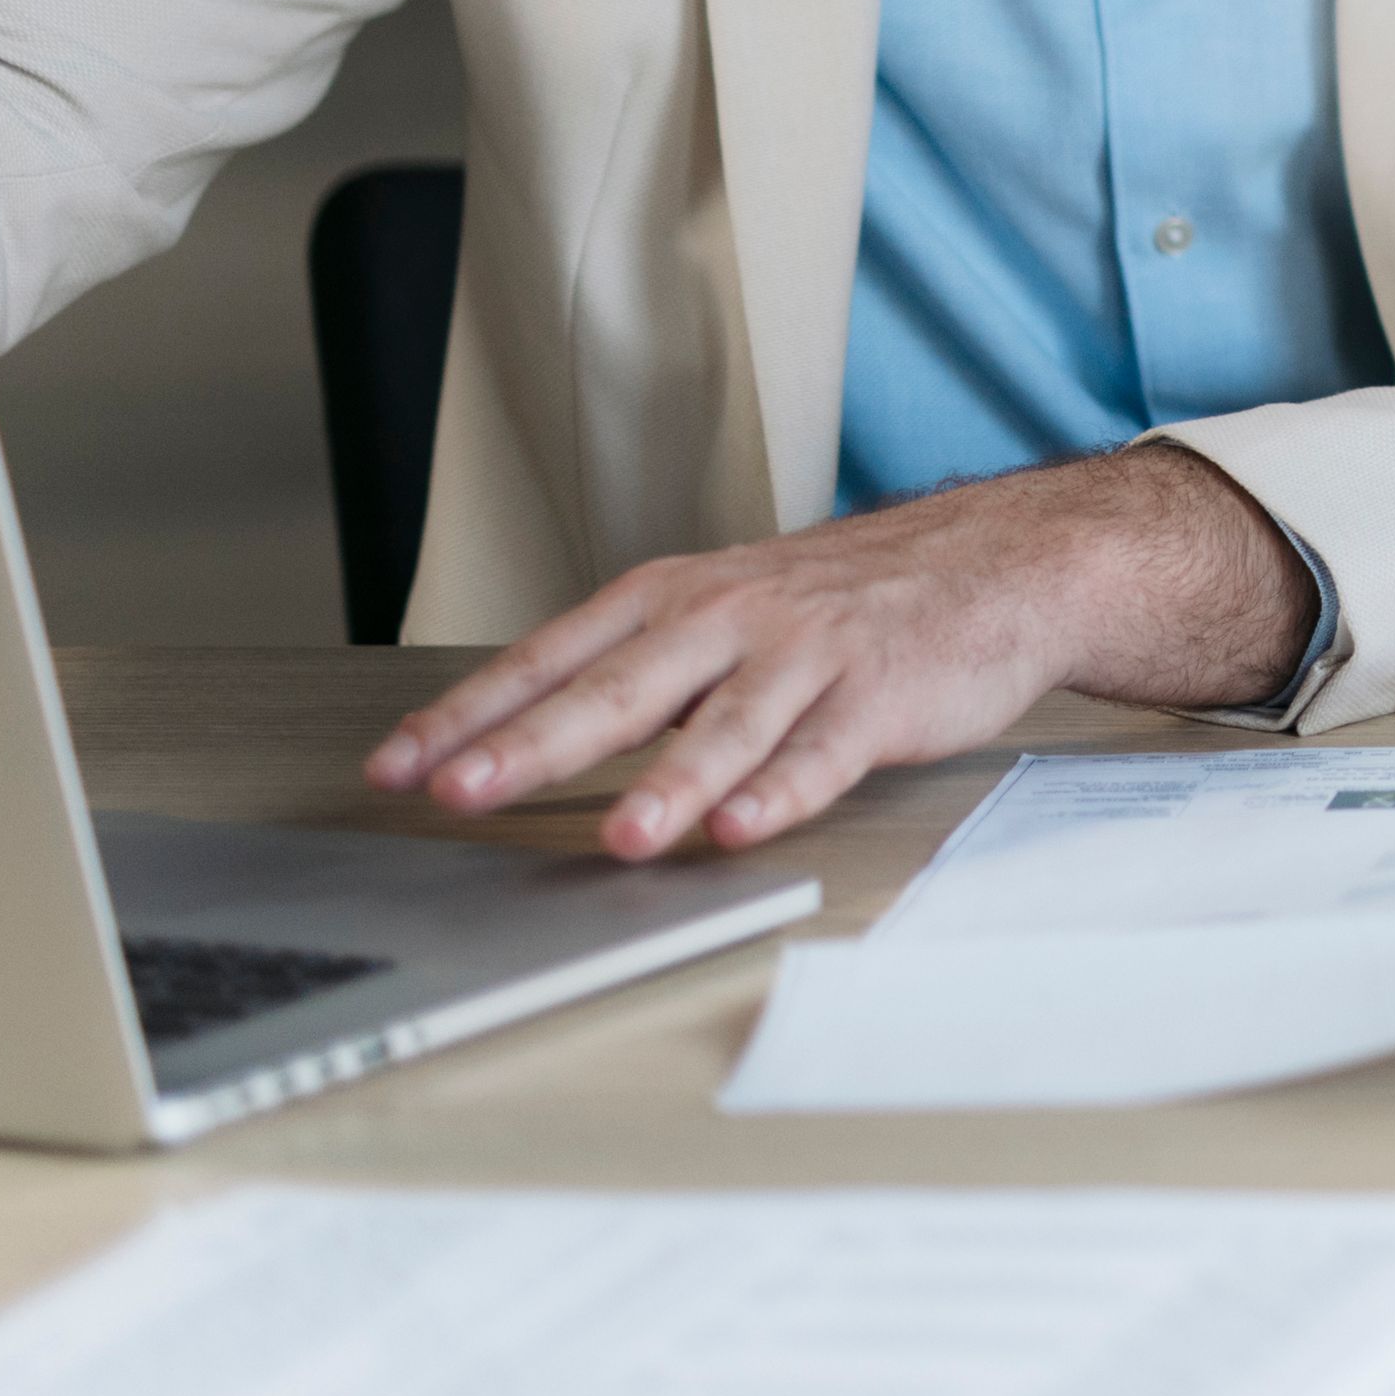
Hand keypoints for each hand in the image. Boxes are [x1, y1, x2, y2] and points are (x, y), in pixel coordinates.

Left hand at [362, 440, 1311, 857]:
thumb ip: (641, 670)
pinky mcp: (882, 696)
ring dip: (671, 783)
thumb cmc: (852, 598)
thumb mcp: (729, 607)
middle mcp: (732, 619)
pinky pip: (825, 751)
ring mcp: (809, 656)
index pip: (551, 655)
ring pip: (726, 725)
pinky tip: (746, 827)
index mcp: (678, 597)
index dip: (470, 712)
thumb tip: (523, 740)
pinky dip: (784, 791)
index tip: (396, 767)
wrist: (999, 561)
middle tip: (463, 791)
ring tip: (623, 835)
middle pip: (619, 688)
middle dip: (534, 744)